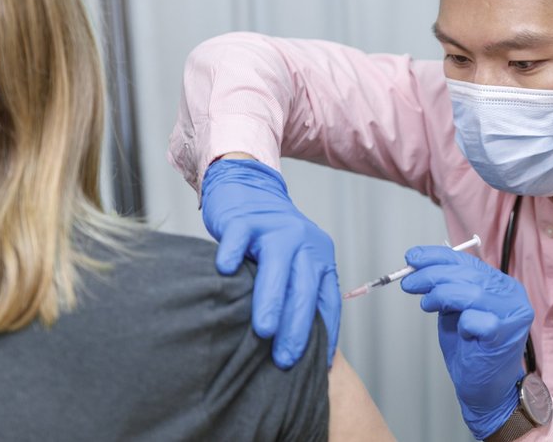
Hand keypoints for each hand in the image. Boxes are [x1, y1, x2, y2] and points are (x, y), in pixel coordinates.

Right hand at [201, 159, 339, 368]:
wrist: (248, 188)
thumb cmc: (269, 238)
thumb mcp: (292, 263)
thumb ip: (296, 294)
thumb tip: (295, 346)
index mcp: (318, 257)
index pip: (327, 300)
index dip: (326, 332)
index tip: (321, 364)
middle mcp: (302, 242)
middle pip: (303, 288)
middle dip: (297, 326)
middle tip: (285, 358)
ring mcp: (274, 228)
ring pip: (277, 266)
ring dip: (271, 300)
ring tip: (264, 331)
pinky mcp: (245, 219)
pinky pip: (239, 238)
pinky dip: (233, 254)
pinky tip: (225, 272)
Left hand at [400, 246, 533, 439]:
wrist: (486, 390)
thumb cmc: (472, 350)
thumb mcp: (455, 310)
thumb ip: (446, 288)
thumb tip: (418, 266)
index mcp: (502, 286)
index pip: (468, 262)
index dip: (437, 256)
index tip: (412, 258)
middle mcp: (511, 296)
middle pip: (468, 274)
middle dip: (432, 275)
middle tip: (410, 282)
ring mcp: (512, 315)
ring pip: (471, 292)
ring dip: (442, 295)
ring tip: (427, 304)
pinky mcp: (505, 335)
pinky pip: (475, 319)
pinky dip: (461, 322)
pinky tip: (460, 331)